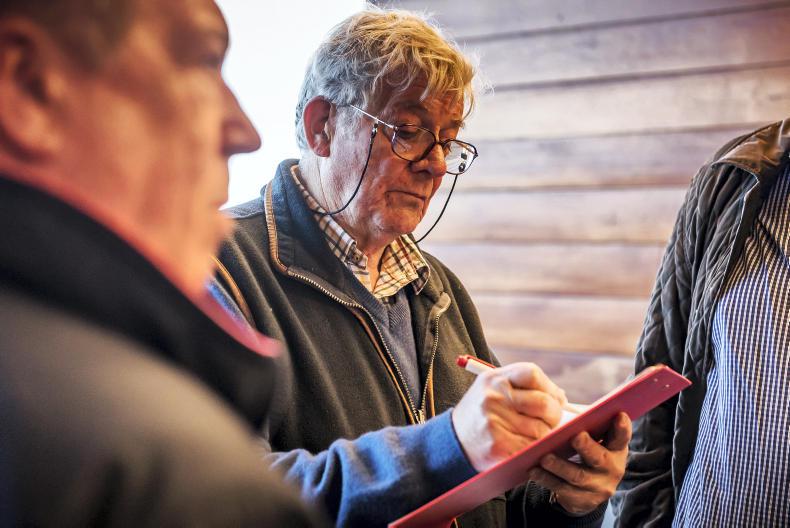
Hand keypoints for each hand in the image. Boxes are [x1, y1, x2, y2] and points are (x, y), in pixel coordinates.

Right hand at [452, 362, 567, 471]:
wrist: (453, 441)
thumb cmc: (482, 415)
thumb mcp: (494, 391)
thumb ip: (524, 389)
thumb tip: (561, 398)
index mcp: (494, 379)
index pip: (532, 374)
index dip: (549, 387)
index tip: (555, 398)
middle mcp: (493, 397)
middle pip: (544, 403)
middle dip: (554, 415)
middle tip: (550, 421)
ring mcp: (494, 421)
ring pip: (542, 430)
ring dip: (544, 436)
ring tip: (531, 436)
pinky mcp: (498, 446)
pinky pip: (532, 448)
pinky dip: (535, 451)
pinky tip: (525, 448)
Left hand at [528, 411, 631, 515]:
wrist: (586, 490)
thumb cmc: (587, 451)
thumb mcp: (593, 437)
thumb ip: (586, 421)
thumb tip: (559, 397)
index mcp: (616, 448)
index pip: (622, 437)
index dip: (622, 428)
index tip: (619, 415)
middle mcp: (612, 468)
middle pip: (600, 458)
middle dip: (588, 447)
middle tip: (575, 436)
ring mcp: (598, 486)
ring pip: (578, 476)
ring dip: (560, 466)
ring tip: (544, 457)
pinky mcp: (583, 500)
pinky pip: (562, 490)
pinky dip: (546, 479)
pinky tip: (533, 470)